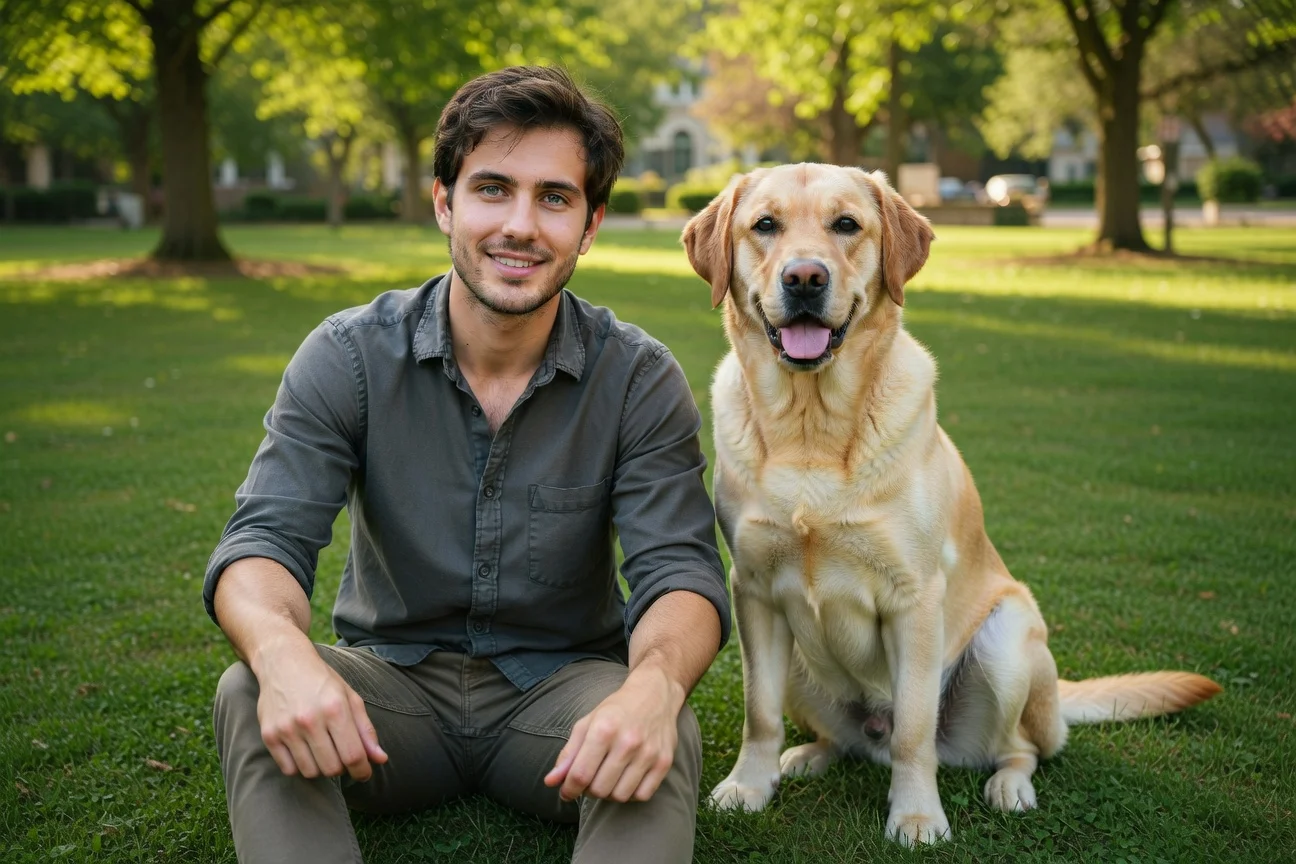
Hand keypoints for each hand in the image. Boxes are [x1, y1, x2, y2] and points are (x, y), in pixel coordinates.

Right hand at [254, 639, 387, 781]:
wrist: (283, 662)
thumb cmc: (322, 681)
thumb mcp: (350, 698)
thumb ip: (366, 730)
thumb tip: (381, 760)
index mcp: (335, 709)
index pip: (353, 755)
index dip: (362, 771)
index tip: (364, 773)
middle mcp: (310, 720)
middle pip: (332, 768)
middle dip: (342, 768)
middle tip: (340, 754)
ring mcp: (287, 729)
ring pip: (310, 772)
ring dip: (321, 768)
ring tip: (322, 751)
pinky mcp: (269, 736)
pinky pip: (288, 770)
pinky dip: (300, 767)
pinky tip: (304, 751)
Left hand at [543, 666, 682, 802]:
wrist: (655, 695)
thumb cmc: (616, 710)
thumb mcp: (587, 724)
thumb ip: (568, 754)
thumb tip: (550, 782)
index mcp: (603, 729)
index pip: (580, 775)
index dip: (569, 789)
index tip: (566, 791)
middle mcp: (628, 742)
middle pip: (599, 789)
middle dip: (589, 790)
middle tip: (591, 778)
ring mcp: (649, 753)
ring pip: (620, 796)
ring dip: (609, 793)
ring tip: (608, 778)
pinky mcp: (664, 762)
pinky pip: (642, 796)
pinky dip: (630, 793)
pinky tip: (627, 779)